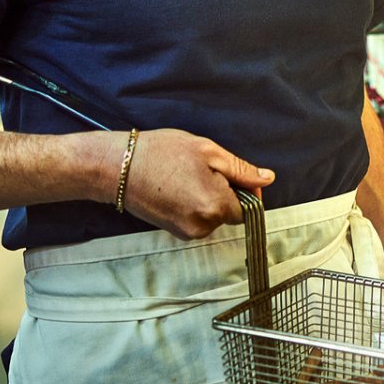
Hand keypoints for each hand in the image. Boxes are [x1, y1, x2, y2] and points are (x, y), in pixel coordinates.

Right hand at [118, 128, 273, 239]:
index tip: (231, 172)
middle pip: (231, 212)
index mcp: (215, 206)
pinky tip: (178, 187)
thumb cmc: (161, 153)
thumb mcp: (208, 152)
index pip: (249, 207)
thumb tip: (267, 179)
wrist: (116, 167)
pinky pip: (197, 219)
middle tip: (201, 169)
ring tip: (186, 176)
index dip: (246, 189)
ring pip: (214, 216)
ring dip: (209, 198)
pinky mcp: (174, 232)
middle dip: (225, 192)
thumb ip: (242, 170)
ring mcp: (186, 232)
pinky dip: (194, 204)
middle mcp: (202, 226)